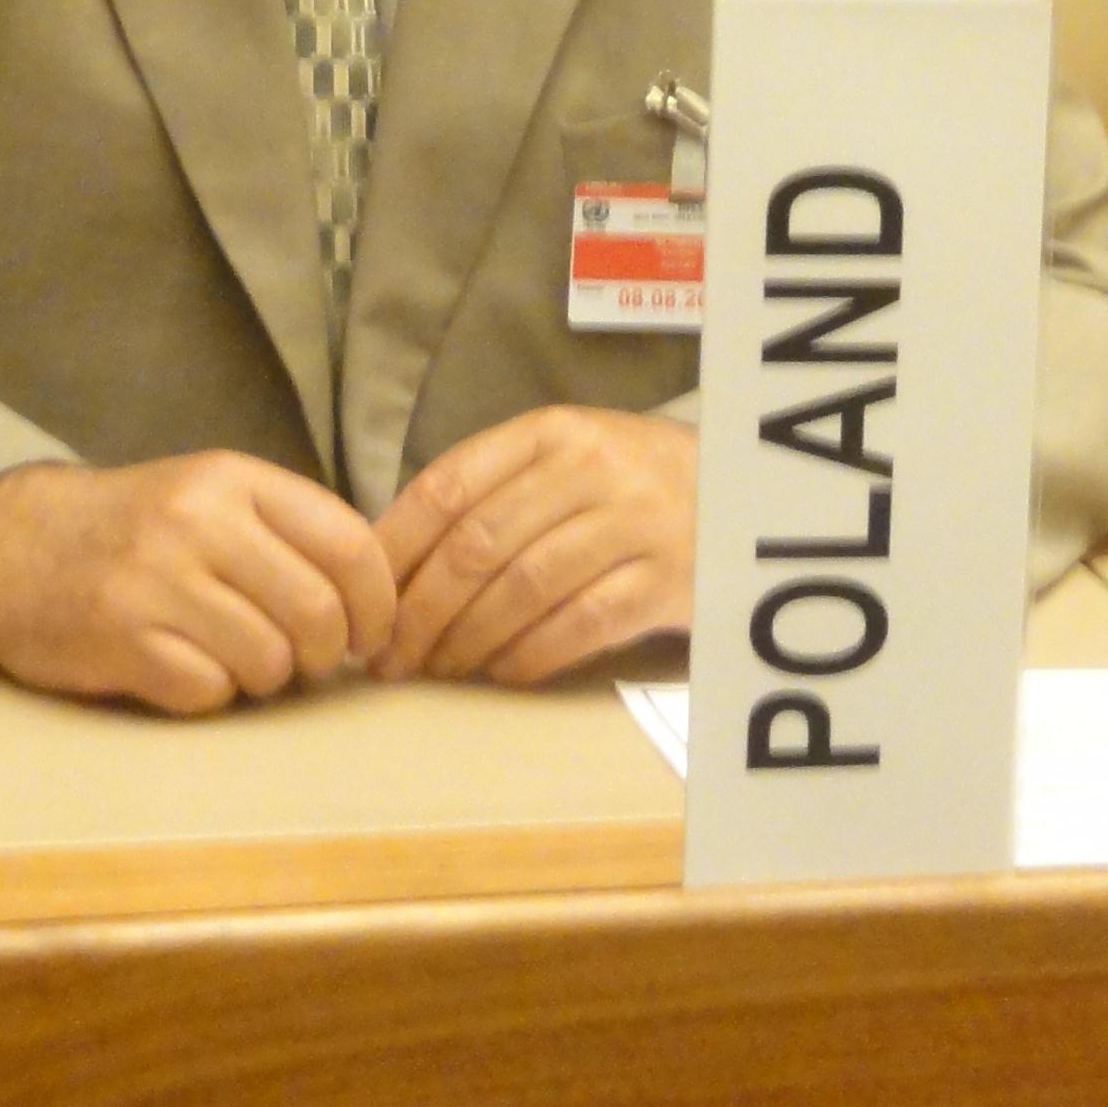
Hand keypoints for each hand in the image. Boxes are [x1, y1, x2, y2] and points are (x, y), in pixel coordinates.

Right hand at [0, 452, 396, 713]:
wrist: (11, 544)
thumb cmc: (134, 528)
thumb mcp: (210, 495)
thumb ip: (287, 529)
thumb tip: (377, 596)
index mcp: (233, 479)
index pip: (349, 543)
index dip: (377, 602)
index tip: (371, 632)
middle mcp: (198, 522)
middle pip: (317, 610)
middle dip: (325, 652)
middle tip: (306, 659)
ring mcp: (156, 581)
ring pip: (268, 660)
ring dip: (265, 675)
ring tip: (237, 659)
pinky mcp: (121, 640)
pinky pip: (208, 691)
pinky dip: (210, 693)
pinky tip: (185, 669)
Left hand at [372, 406, 697, 686]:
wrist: (744, 490)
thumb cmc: (630, 484)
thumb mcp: (564, 460)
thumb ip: (493, 494)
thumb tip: (393, 566)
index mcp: (551, 432)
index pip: (449, 486)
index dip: (394, 549)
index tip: (363, 599)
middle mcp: (592, 467)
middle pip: (478, 546)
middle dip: (419, 611)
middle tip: (390, 658)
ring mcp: (635, 522)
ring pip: (524, 589)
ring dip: (467, 640)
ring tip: (439, 670)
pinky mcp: (668, 579)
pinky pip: (582, 625)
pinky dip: (531, 655)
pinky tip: (503, 673)